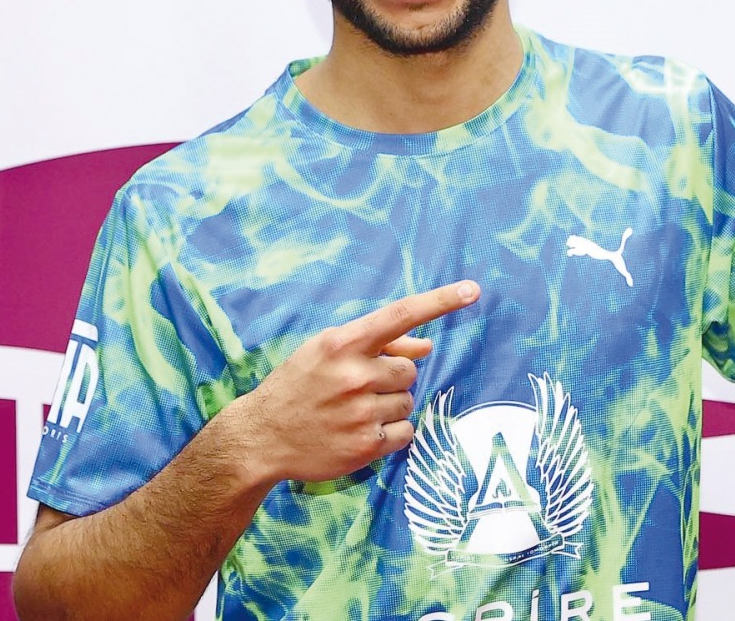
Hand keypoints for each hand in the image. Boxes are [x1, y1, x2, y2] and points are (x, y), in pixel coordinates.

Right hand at [238, 280, 480, 483]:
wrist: (261, 436)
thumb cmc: (300, 385)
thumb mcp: (328, 352)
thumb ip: (378, 345)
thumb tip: (426, 347)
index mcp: (343, 343)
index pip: (400, 314)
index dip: (440, 301)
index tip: (473, 289)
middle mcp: (354, 374)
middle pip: (409, 370)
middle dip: (392, 377)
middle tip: (358, 388)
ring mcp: (361, 412)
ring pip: (408, 401)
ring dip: (389, 406)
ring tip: (352, 412)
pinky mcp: (366, 445)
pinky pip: (407, 431)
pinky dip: (392, 433)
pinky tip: (360, 432)